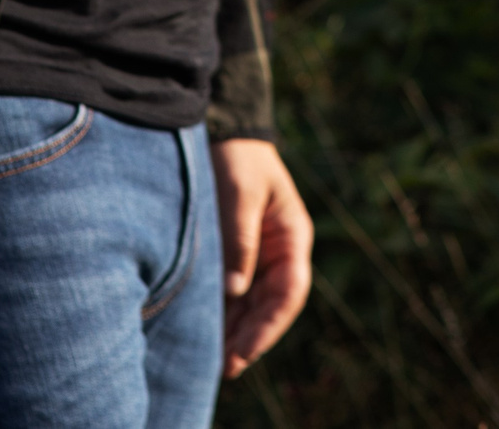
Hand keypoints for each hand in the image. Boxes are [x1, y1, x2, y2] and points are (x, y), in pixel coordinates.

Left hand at [212, 138, 313, 376]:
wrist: (224, 132)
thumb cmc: (237, 158)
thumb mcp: (240, 193)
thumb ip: (239, 240)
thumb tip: (234, 290)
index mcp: (292, 237)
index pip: (290, 292)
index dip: (270, 325)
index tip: (247, 349)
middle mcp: (280, 253)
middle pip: (270, 306)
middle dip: (250, 337)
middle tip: (225, 366)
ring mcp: (258, 256)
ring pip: (251, 305)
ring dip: (235, 332)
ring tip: (214, 360)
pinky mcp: (236, 256)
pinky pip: (233, 293)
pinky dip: (222, 314)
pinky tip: (205, 334)